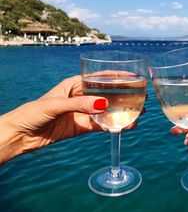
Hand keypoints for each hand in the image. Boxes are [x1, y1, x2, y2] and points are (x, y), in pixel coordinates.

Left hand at [0, 75, 138, 163]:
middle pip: (108, 94)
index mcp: (74, 84)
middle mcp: (82, 96)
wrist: (22, 135)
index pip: (99, 77)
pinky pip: (101, 125)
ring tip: (139, 113)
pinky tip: (126, 126)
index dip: (117, 77)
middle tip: (142, 98)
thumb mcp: (56, 105)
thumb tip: (104, 105)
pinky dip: (113, 126)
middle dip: (125, 95)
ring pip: (107, 110)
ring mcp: (83, 112)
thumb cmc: (33, 112)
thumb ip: (79, 104)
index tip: (133, 77)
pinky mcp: (83, 126)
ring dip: (123, 111)